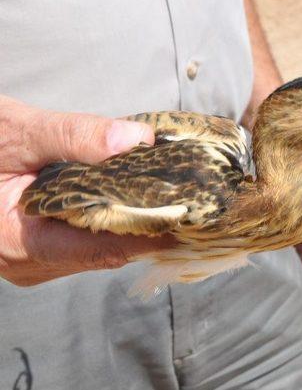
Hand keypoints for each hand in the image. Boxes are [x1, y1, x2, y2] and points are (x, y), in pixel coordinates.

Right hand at [0, 96, 172, 285]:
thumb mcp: (16, 132)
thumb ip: (73, 136)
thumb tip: (135, 139)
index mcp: (18, 241)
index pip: (102, 246)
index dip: (150, 233)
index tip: (189, 216)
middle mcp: (28, 262)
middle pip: (107, 250)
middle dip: (149, 226)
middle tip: (192, 200)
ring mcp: (34, 261)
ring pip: (100, 248)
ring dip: (134, 224)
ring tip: (172, 198)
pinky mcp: (39, 251)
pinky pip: (86, 241)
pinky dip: (113, 221)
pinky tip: (136, 200)